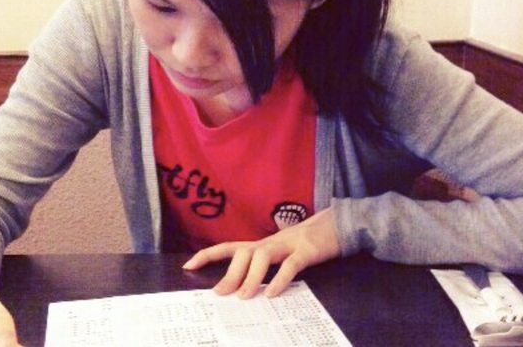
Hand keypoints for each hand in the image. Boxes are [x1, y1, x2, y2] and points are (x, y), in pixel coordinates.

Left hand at [183, 207, 340, 298]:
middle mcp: (270, 243)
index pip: (229, 247)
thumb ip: (263, 268)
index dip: (208, 254)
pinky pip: (291, 265)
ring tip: (243, 297)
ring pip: (263, 256)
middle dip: (229, 272)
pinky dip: (280, 279)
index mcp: (261, 245)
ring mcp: (288, 244)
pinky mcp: (307, 251)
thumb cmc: (303, 245)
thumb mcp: (280, 255)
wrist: (335, 225)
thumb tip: (242, 291)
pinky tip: (272, 294)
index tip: (188, 265)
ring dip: (251, 277)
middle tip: (219, 294)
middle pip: (243, 252)